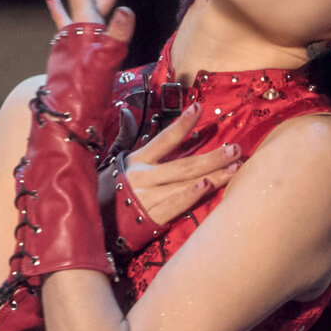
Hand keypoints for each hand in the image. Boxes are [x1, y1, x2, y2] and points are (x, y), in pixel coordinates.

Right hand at [124, 101, 241, 225]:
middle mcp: (145, 177)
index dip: (181, 124)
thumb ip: (135, 146)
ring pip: (185, 183)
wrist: (94, 222)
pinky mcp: (151, 217)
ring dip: (213, 176)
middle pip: (184, 165)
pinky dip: (190, 195)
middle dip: (212, 157)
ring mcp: (148, 197)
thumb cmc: (112, 192)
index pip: (164, 139)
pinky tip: (206, 186)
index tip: (198, 108)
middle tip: (236, 149)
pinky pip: (174, 205)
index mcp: (138, 161)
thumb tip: (126, 113)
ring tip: (234, 167)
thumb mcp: (121, 165)